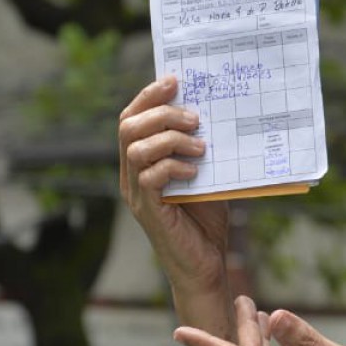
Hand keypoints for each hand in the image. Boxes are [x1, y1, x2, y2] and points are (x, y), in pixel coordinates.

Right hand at [118, 75, 230, 294]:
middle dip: (162, 113)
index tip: (174, 80)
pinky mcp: (149, 211)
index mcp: (141, 162)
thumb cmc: (206, 220)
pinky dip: (172, 167)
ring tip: (201, 146)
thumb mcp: (207, 175)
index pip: (131, 118)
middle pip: (128, 127)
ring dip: (171, 139)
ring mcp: (137, 194)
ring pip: (136, 149)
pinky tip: (194, 172)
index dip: (148, 96)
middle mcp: (132, 175)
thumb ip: (202, 149)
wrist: (206, 266)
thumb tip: (217, 113)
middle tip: (195, 117)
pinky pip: (149, 177)